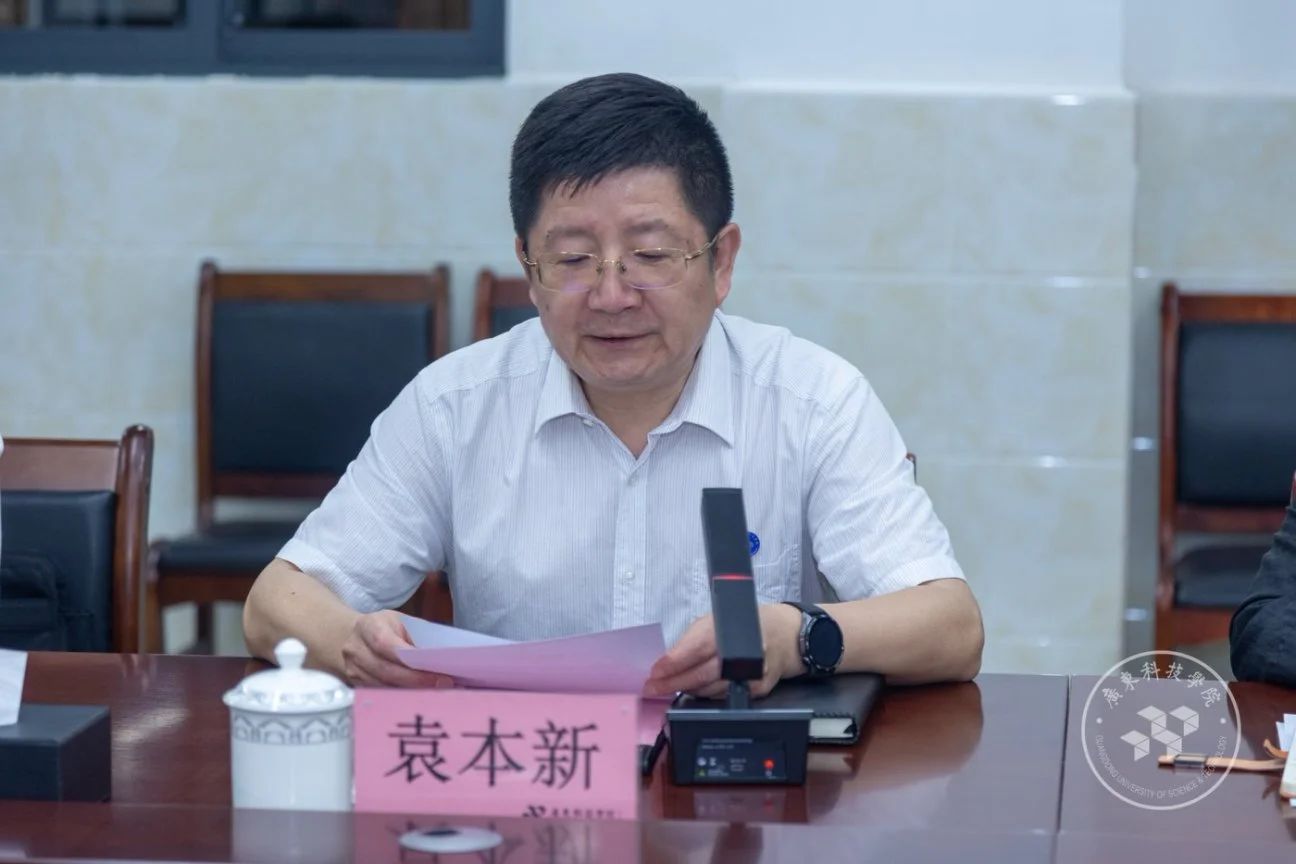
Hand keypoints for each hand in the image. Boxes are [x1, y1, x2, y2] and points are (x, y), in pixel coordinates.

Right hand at [340, 610, 454, 687]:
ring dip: (411, 692)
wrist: (352, 636)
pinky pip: (380, 694)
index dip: (410, 660)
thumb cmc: (385, 627)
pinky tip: (419, 697)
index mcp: (369, 627)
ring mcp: (353, 669)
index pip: (386, 645)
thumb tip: (442, 658)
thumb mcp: (401, 622)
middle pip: (386, 670)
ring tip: (436, 692)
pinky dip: (402, 697)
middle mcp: (356, 649)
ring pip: (384, 687)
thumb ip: (418, 638)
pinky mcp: (356, 685)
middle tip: (442, 685)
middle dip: (416, 680)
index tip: (435, 670)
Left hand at [644, 603, 803, 698]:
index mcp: (727, 629)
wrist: (783, 635)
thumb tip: (666, 663)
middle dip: (672, 683)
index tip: (654, 673)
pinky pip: (724, 697)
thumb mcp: (715, 621)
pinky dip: (707, 694)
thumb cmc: (744, 624)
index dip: (672, 663)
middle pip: (700, 675)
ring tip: (671, 687)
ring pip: (709, 690)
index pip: (694, 649)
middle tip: (652, 689)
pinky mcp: (757, 688)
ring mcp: (750, 672)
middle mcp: (741, 651)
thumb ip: (692, 641)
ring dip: (687, 689)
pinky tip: (697, 690)